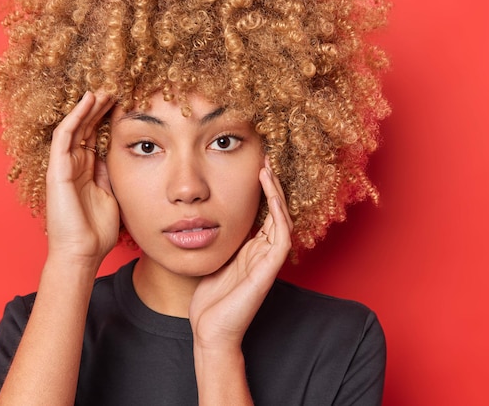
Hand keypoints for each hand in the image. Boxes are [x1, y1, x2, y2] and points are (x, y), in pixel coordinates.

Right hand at [45, 91, 118, 265]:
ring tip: (103, 89)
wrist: (83, 252)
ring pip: (75, 128)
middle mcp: (74, 166)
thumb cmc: (97, 231)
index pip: (96, 138)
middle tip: (115, 89)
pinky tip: (87, 101)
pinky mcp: (58, 170)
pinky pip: (64, 137)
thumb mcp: (112, 195)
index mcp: (87, 172)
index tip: (125, 103)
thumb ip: (111, 175)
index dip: (107, 120)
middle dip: (99, 109)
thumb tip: (119, 155)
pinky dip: (75, 117)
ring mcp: (64, 167)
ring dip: (88, 107)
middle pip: (86, 129)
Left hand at [189, 158, 292, 351]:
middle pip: (275, 211)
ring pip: (281, 219)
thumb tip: (207, 214)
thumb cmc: (209, 299)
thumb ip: (219, 239)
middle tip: (266, 158)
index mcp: (251, 249)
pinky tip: (271, 194)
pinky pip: (281, 236)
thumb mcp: (212, 259)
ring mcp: (268, 261)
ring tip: (267, 168)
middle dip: (272, 184)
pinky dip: (278, 213)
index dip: (262, 190)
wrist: (210, 331)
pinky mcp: (269, 270)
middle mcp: (262, 252)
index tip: (255, 164)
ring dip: (276, 193)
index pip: (263, 213)